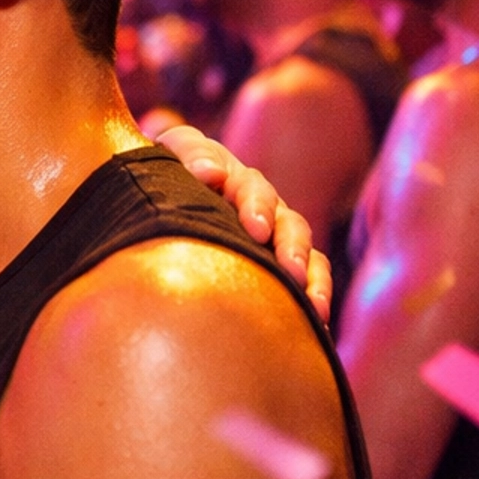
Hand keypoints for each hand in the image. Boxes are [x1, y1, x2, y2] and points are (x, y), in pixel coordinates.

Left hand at [156, 126, 331, 323]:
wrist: (162, 202)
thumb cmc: (164, 175)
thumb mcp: (172, 152)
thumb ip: (189, 152)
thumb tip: (210, 174)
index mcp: (233, 179)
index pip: (251, 188)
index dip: (256, 207)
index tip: (256, 230)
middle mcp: (261, 205)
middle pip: (286, 222)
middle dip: (291, 247)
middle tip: (291, 270)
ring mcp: (274, 235)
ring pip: (304, 251)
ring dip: (310, 277)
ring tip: (314, 306)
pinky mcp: (280, 266)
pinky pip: (308, 282)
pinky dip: (314, 301)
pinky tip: (316, 326)